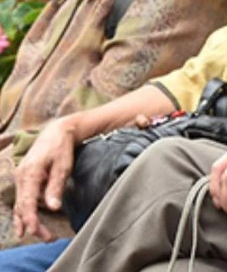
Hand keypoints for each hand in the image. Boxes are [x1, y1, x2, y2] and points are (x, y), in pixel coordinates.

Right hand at [12, 118, 79, 240]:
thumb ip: (56, 186)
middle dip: (33, 225)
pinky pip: (22, 200)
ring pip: (20, 206)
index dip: (30, 219)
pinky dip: (24, 213)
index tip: (35, 232)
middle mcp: (21, 177)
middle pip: (22, 207)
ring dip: (29, 222)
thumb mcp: (63, 166)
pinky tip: (27, 226)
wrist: (56, 131)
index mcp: (30, 174)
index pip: (26, 203)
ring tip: (44, 236)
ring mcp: (21, 179)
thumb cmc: (61, 148)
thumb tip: (52, 207)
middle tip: (48, 238)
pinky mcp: (25, 180)